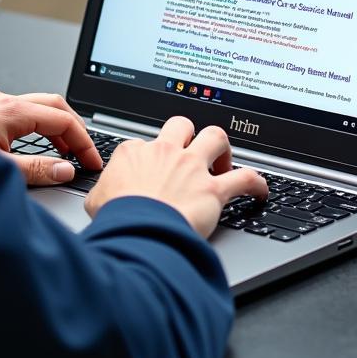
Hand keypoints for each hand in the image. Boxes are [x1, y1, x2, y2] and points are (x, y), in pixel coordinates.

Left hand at [0, 89, 102, 185]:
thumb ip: (35, 171)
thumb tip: (64, 171)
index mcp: (11, 111)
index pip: (62, 119)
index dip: (83, 141)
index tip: (92, 161)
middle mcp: (2, 101)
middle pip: (53, 105)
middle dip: (74, 129)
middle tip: (85, 155)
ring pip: (35, 107)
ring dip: (54, 127)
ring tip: (64, 154)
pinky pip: (19, 113)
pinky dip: (35, 127)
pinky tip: (32, 147)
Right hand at [84, 117, 267, 237]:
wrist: (137, 232)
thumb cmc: (117, 219)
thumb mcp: (96, 200)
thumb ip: (102, 190)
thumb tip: (102, 197)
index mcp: (135, 152)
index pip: (145, 143)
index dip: (150, 156)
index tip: (152, 171)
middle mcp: (166, 152)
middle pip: (182, 125)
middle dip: (188, 134)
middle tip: (191, 153)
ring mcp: (192, 168)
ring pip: (216, 136)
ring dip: (222, 148)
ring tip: (223, 162)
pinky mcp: (214, 190)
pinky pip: (246, 178)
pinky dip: (257, 183)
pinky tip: (260, 191)